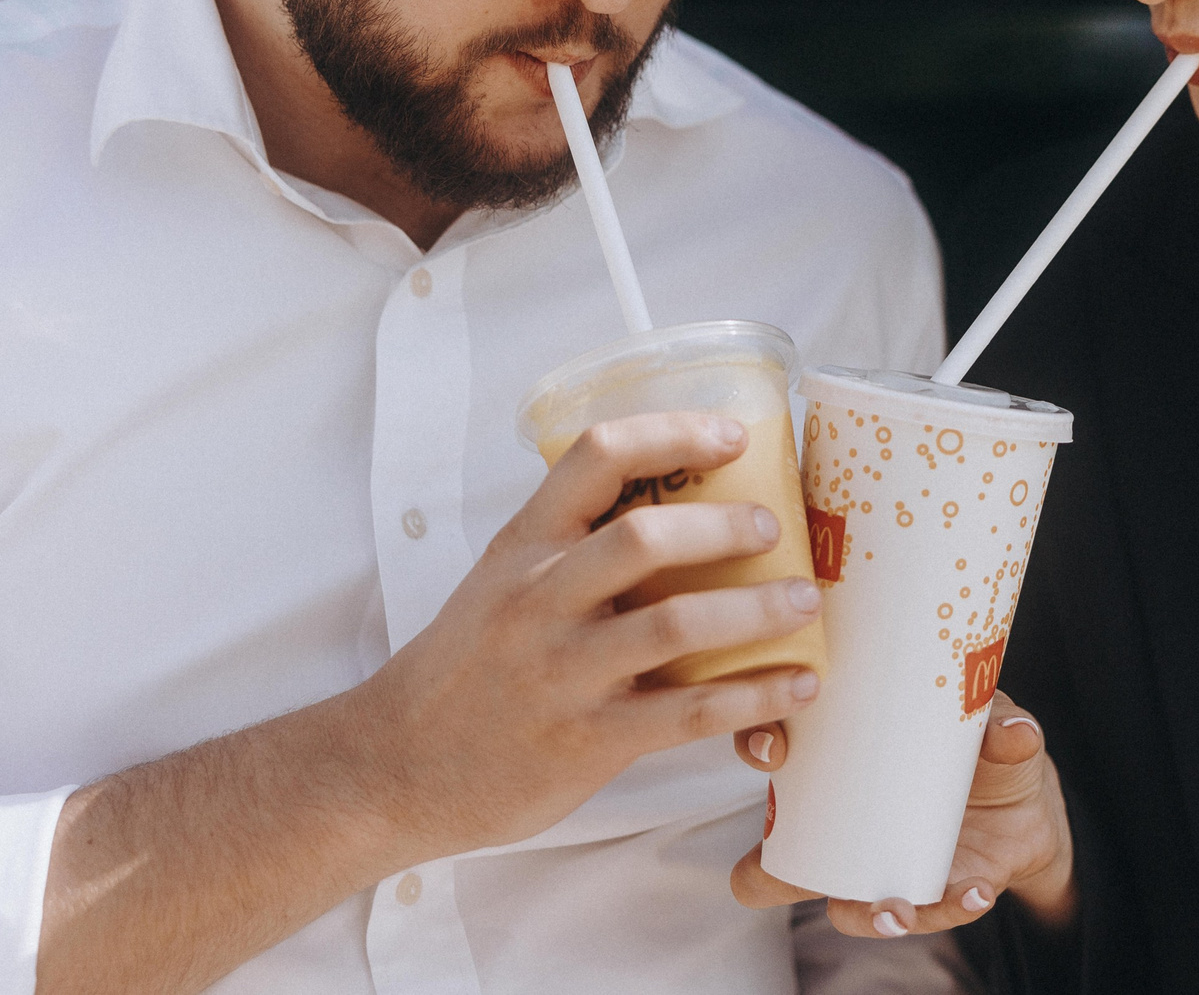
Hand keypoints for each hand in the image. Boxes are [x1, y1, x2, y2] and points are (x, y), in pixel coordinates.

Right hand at [343, 411, 822, 861]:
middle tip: (774, 527)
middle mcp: (540, 600)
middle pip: (645, 537)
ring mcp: (563, 671)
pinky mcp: (586, 740)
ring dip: (756, 611)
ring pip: (676, 624)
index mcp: (523, 546)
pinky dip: (754, 696)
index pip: (597, 456)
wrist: (395, 766)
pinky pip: (688, 713)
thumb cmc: (464, 668)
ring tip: (804, 601)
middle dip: (724, 526)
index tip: (731, 435)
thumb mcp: (500, 581)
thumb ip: (572, 548)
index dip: (672, 433)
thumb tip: (678, 510)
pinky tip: (796, 685)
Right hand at [727, 689, 1075, 937]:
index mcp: (841, 758)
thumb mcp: (993, 722)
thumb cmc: (985, 746)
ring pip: (847, 907)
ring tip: (898, 910)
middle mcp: (845, 826)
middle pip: (777, 860)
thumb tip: (1008, 733)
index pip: (775, 744)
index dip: (758, 745)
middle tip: (793, 872)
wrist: (1031, 806)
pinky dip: (953, 906)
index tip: (774, 748)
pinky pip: (931, 912)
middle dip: (769, 875)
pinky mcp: (931, 896)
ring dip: (869, 914)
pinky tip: (976, 891)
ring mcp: (881, 869)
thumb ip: (1004, 725)